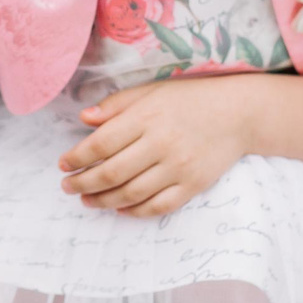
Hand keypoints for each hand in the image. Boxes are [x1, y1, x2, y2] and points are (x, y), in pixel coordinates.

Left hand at [58, 77, 259, 217]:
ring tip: (87, 199)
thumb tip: (83, 118)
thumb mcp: (152, 91)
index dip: (76, 158)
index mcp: (147, 117)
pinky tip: (119, 208)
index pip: (100, 144)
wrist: (238, 113)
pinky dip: (134, 211)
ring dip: (102, 201)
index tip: (63, 164)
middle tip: (67, 186)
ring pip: (130, 194)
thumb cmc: (190, 99)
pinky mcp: (193, 185)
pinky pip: (157, 206)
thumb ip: (117, 105)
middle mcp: (161, 144)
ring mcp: (178, 168)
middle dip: (82, 183)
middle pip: (110, 173)